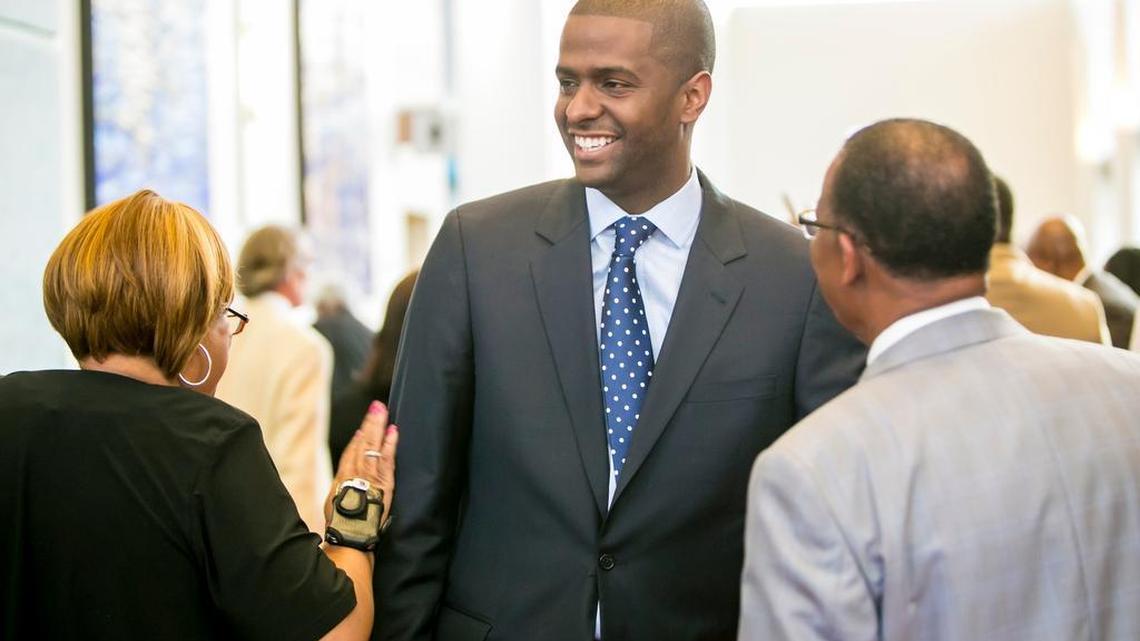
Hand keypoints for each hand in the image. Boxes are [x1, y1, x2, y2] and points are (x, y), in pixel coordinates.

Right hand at [325, 401, 397, 527]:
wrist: (351, 533)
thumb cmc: (341, 522)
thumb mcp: (334, 502)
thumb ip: (340, 487)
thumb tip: (342, 481)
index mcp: (343, 476)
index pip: (351, 453)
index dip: (357, 439)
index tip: (363, 428)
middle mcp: (356, 471)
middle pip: (363, 442)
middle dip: (370, 423)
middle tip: (376, 406)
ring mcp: (371, 474)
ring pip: (374, 445)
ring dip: (379, 426)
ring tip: (382, 410)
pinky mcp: (384, 480)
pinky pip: (387, 458)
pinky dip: (390, 443)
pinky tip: (393, 431)